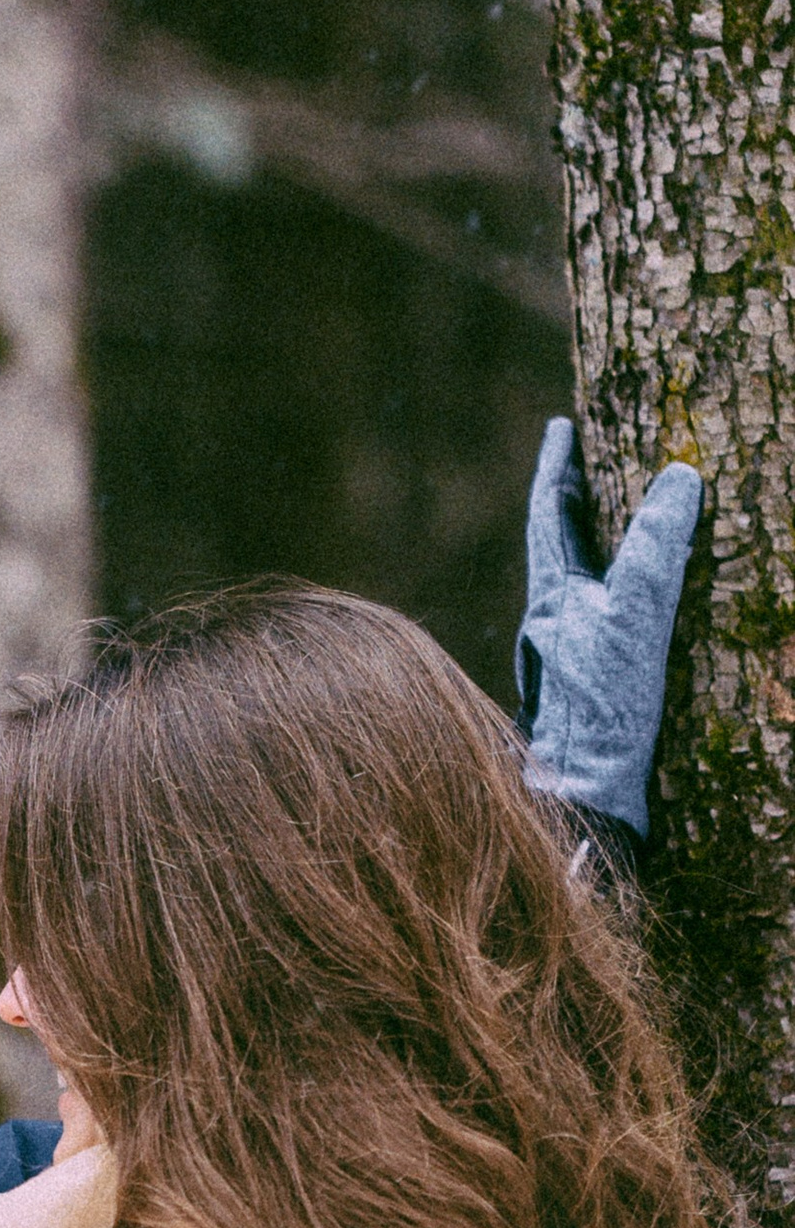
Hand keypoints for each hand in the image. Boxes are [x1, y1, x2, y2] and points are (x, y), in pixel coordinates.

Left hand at [515, 418, 703, 837]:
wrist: (586, 800)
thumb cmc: (602, 709)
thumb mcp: (634, 616)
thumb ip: (654, 548)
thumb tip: (680, 476)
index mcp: (551, 597)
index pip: (548, 515)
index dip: (557, 468)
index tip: (560, 427)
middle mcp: (552, 624)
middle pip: (560, 547)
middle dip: (576, 504)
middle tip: (588, 464)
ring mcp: (571, 658)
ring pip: (582, 586)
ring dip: (600, 551)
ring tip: (621, 522)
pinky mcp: (594, 692)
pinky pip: (607, 623)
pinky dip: (622, 598)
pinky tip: (641, 611)